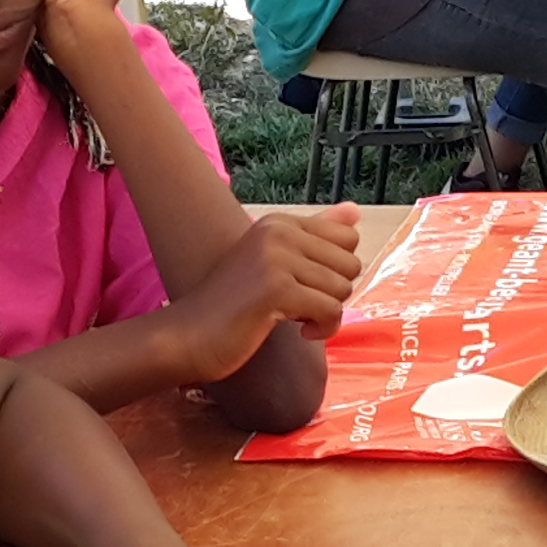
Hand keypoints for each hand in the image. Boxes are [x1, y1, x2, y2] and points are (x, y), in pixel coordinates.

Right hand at [165, 206, 363, 383]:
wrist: (190, 336)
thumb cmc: (233, 307)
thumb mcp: (275, 264)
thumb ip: (316, 235)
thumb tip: (355, 209)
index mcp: (278, 222)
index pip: (347, 237)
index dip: (335, 270)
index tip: (306, 286)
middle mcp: (278, 232)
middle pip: (349, 264)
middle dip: (332, 293)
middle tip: (299, 306)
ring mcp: (275, 258)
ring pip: (342, 288)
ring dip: (325, 314)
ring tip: (294, 318)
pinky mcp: (276, 289)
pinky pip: (331, 310)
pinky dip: (323, 329)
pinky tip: (301, 333)